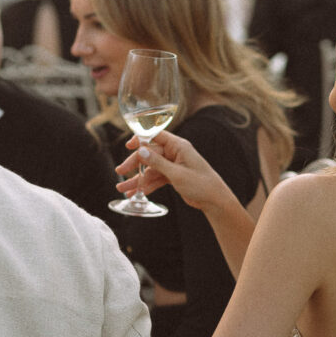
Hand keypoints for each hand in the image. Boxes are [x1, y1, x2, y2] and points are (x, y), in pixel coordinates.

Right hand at [116, 131, 234, 212]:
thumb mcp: (177, 174)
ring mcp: (174, 165)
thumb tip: (140, 150)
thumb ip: (157, 162)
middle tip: (120, 172)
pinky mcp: (173, 177)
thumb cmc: (201, 184)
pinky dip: (146, 186)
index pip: (156, 136)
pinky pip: (156, 179)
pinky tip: (135, 194)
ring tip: (123, 190)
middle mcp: (175, 153)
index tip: (128, 146)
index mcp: (179, 146)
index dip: (140, 139)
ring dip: (137, 180)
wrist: (215, 201)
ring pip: (150, 170)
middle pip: (149, 155)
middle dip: (134, 164)